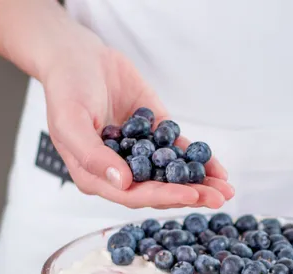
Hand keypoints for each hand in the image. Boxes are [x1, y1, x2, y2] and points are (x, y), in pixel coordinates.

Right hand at [41, 33, 232, 208]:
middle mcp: (122, 172)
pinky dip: (200, 162)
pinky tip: (219, 172)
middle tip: (217, 199)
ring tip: (225, 191)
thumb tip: (122, 183)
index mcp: (98, 177)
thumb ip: (93, 156)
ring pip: (173, 175)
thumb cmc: (66, 90)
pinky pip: (181, 153)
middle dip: (190, 195)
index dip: (163, 196)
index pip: (134, 195)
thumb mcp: (70, 122)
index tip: (189, 196)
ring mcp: (142, 155)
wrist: (79, 56)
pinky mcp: (157, 136)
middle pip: (159, 190)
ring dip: (200, 184)